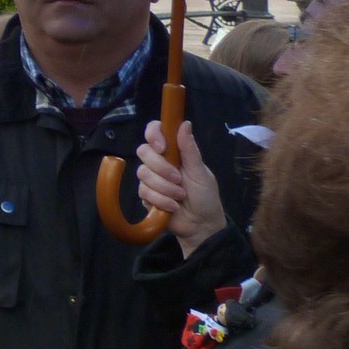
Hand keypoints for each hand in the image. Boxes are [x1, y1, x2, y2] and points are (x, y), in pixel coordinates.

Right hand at [136, 120, 226, 256]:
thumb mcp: (201, 172)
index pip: (154, 132)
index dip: (153, 135)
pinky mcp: (146, 195)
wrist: (201, 225)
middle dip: (161, 168)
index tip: (162, 147)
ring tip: (179, 197)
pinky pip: (144, 192)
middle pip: (144, 152)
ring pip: (143, 174)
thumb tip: (185, 123)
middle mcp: (159, 162)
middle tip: (178, 179)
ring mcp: (151, 178)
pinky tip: (172, 206)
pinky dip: (160, 200)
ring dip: (164, 188)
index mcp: (174, 152)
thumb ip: (190, 150)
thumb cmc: (205, 197)